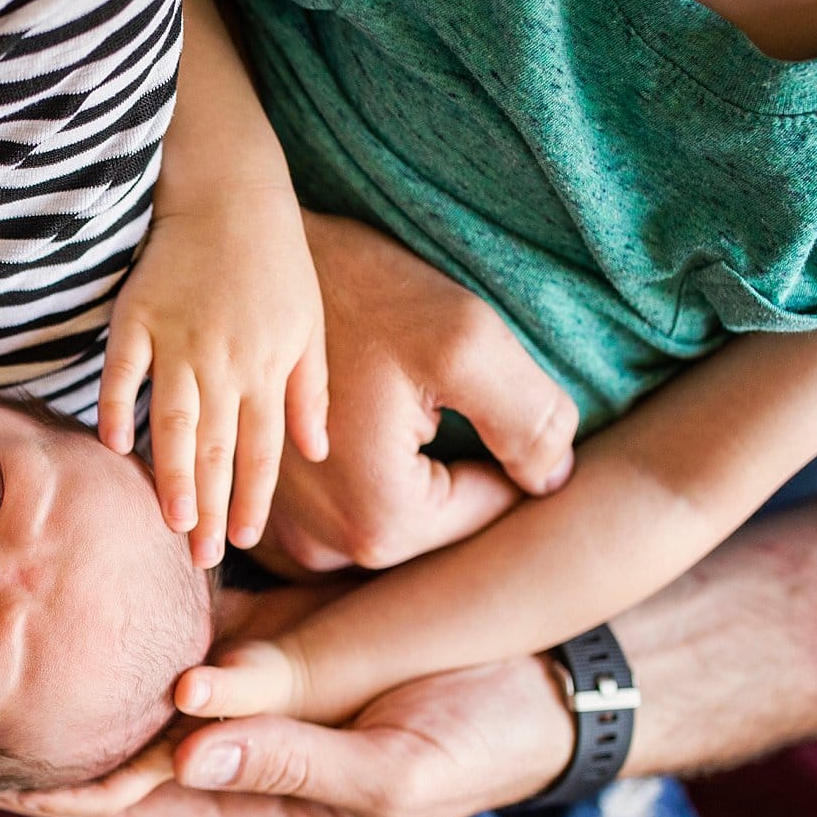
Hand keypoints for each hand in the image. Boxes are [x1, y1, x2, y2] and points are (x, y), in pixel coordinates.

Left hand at [0, 655, 573, 816]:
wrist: (548, 670)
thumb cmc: (480, 738)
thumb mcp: (395, 767)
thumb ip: (292, 761)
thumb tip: (185, 753)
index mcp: (253, 801)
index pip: (123, 806)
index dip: (47, 796)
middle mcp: (230, 748)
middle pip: (107, 745)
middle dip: (28, 731)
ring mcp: (243, 687)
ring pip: (130, 679)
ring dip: (63, 663)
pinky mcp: (264, 630)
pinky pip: (176, 619)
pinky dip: (126, 603)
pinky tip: (67, 567)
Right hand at [101, 189, 328, 567]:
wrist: (229, 191)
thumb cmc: (275, 260)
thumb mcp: (311, 324)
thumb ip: (311, 391)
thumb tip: (318, 450)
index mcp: (269, 368)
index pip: (263, 451)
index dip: (253, 499)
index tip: (243, 541)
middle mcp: (225, 363)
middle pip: (217, 450)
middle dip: (211, 508)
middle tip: (200, 558)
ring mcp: (178, 341)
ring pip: (174, 422)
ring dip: (172, 476)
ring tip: (171, 520)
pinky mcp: (137, 317)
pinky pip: (123, 371)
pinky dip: (116, 407)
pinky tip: (113, 446)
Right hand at [261, 213, 578, 571]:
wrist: (267, 268)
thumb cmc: (362, 292)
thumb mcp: (465, 341)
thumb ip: (528, 418)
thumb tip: (550, 481)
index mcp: (376, 523)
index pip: (489, 514)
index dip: (507, 452)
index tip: (483, 392)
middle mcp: (323, 548)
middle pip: (438, 526)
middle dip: (457, 465)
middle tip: (442, 391)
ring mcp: (289, 535)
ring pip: (394, 519)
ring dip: (410, 473)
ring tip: (393, 402)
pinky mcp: (273, 511)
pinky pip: (348, 512)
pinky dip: (365, 477)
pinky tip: (360, 420)